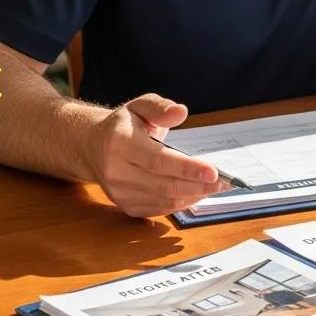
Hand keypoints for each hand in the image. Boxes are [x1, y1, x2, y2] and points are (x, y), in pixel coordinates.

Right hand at [87, 93, 223, 217]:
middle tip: (224, 183)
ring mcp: (119, 192)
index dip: (188, 168)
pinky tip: (195, 194)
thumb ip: (160, 107)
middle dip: (197, 186)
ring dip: (193, 196)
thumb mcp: (140, 106)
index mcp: (120, 143)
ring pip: (162, 201)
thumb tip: (181, 112)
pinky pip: (157, 209)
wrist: (91, 147)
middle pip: (163, 185)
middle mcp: (116, 171)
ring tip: (214, 188)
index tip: (213, 172)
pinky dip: (180, 204)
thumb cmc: (123, 125)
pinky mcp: (124, 205)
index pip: (158, 160)